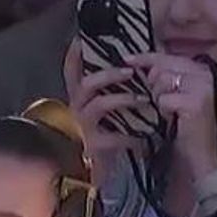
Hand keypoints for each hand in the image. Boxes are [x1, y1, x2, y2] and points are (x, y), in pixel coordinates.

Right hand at [63, 42, 151, 185]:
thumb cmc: (95, 141)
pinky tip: (144, 140)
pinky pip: (113, 137)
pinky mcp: (92, 147)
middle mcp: (73, 111)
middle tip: (130, 70)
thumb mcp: (98, 116)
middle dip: (108, 74)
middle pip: (85, 85)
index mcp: (75, 101)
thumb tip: (129, 72)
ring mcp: (81, 129)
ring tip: (145, 98)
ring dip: (123, 98)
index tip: (84, 38)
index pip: (70, 73)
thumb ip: (107, 96)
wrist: (83, 178)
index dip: (75, 55)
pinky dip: (131, 137)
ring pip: (99, 105)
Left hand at [130, 53, 216, 184]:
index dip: (146, 58)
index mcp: (201, 70)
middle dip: (154, 87)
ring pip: (163, 82)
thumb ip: (163, 78)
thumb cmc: (186, 126)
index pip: (168, 57)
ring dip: (160, 99)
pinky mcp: (196, 102)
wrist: (201, 153)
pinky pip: (165, 99)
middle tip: (163, 103)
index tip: (127, 60)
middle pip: (162, 69)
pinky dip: (164, 111)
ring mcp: (203, 87)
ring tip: (170, 112)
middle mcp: (206, 75)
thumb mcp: (174, 95)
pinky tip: (174, 120)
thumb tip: (135, 63)